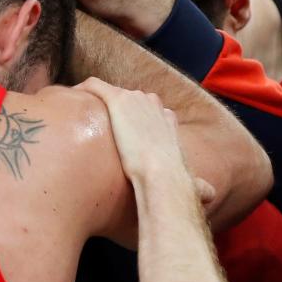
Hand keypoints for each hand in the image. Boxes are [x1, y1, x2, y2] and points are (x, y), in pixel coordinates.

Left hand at [77, 77, 203, 196]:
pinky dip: (82, 88)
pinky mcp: (117, 100)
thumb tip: (212, 196)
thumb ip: (198, 186)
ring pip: (108, 92)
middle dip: (111, 111)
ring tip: (75, 112)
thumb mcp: (187, 181)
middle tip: (91, 126)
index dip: (130, 120)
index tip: (116, 132)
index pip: (146, 109)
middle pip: (126, 99)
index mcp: (166, 118)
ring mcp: (134, 99)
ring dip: (92, 101)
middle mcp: (152, 103)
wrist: (161, 176)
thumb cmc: (171, 185)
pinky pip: (94, 86)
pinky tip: (69, 99)